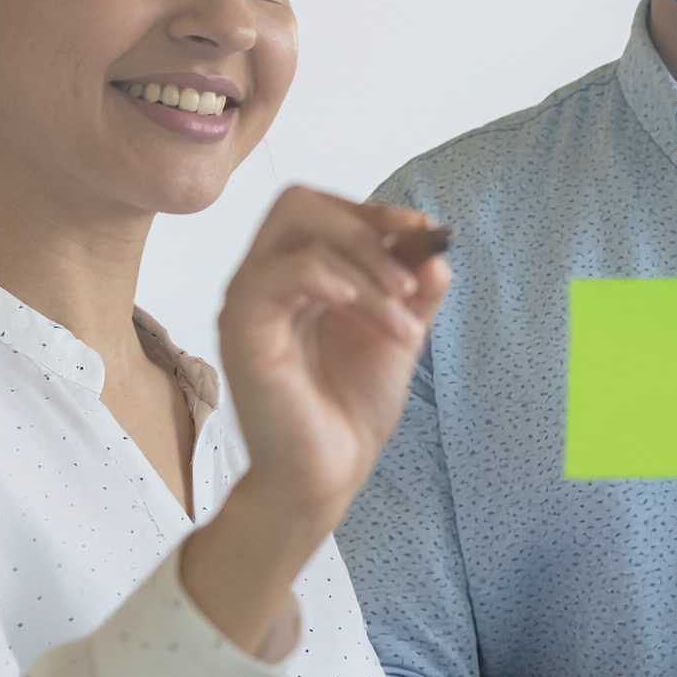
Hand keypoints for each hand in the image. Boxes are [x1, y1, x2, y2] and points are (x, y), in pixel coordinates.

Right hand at [217, 185, 448, 515]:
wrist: (330, 473)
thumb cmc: (353, 406)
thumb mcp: (400, 333)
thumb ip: (416, 288)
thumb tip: (435, 247)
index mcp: (302, 274)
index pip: (324, 209)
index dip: (375, 211)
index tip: (423, 231)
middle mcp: (269, 279)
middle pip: (299, 203)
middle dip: (365, 226)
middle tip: (408, 277)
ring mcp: (250, 301)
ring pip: (297, 235)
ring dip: (365, 266)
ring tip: (402, 320)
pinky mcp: (241, 329)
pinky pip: (273, 274)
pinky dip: (323, 275)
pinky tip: (355, 305)